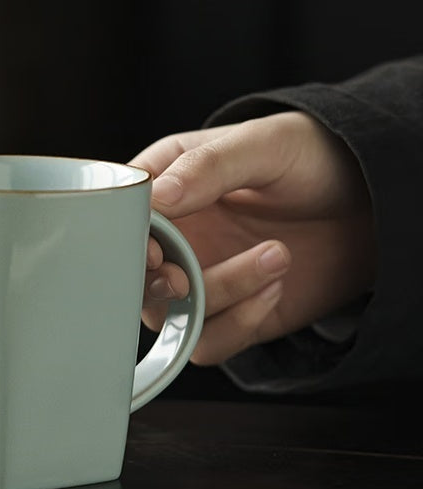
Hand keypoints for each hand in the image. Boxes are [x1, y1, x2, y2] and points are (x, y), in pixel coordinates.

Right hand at [129, 111, 375, 364]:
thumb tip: (158, 196)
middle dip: (156, 283)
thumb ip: (209, 166)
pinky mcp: (227, 315)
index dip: (126, 242)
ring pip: (168, 315)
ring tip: (275, 256)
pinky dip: (238, 324)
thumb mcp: (265, 145)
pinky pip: (207, 342)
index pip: (119, 219)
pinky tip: (274, 287)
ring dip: (217, 296)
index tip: (155, 248)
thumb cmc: (312, 160)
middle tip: (187, 275)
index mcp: (166, 185)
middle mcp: (173, 237)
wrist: (370, 206)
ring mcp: (197, 278)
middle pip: (130, 277)